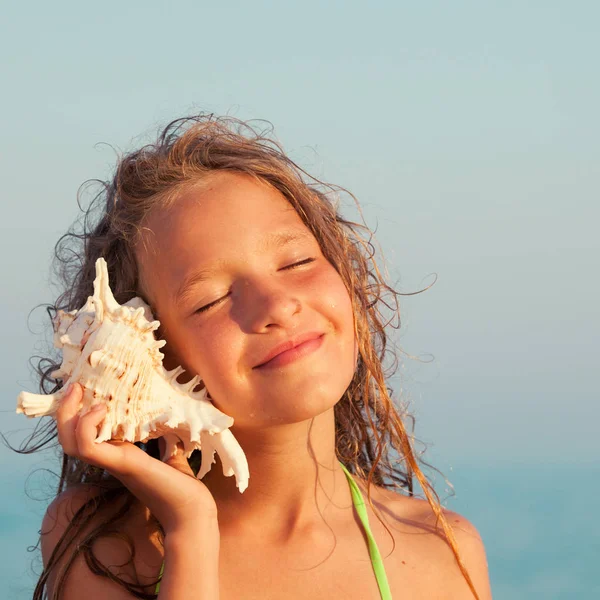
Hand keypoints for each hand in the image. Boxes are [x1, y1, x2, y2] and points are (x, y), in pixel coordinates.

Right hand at [56, 383, 218, 535]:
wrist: (192, 511)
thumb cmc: (183, 485)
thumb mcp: (171, 450)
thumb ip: (164, 436)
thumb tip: (167, 415)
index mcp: (118, 454)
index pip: (84, 435)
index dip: (78, 414)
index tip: (85, 389)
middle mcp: (110, 459)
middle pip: (68, 439)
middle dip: (65, 411)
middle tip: (73, 387)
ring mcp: (113, 462)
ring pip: (70, 443)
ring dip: (69, 415)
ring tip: (80, 393)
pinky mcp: (121, 464)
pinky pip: (87, 447)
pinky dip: (86, 426)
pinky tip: (100, 410)